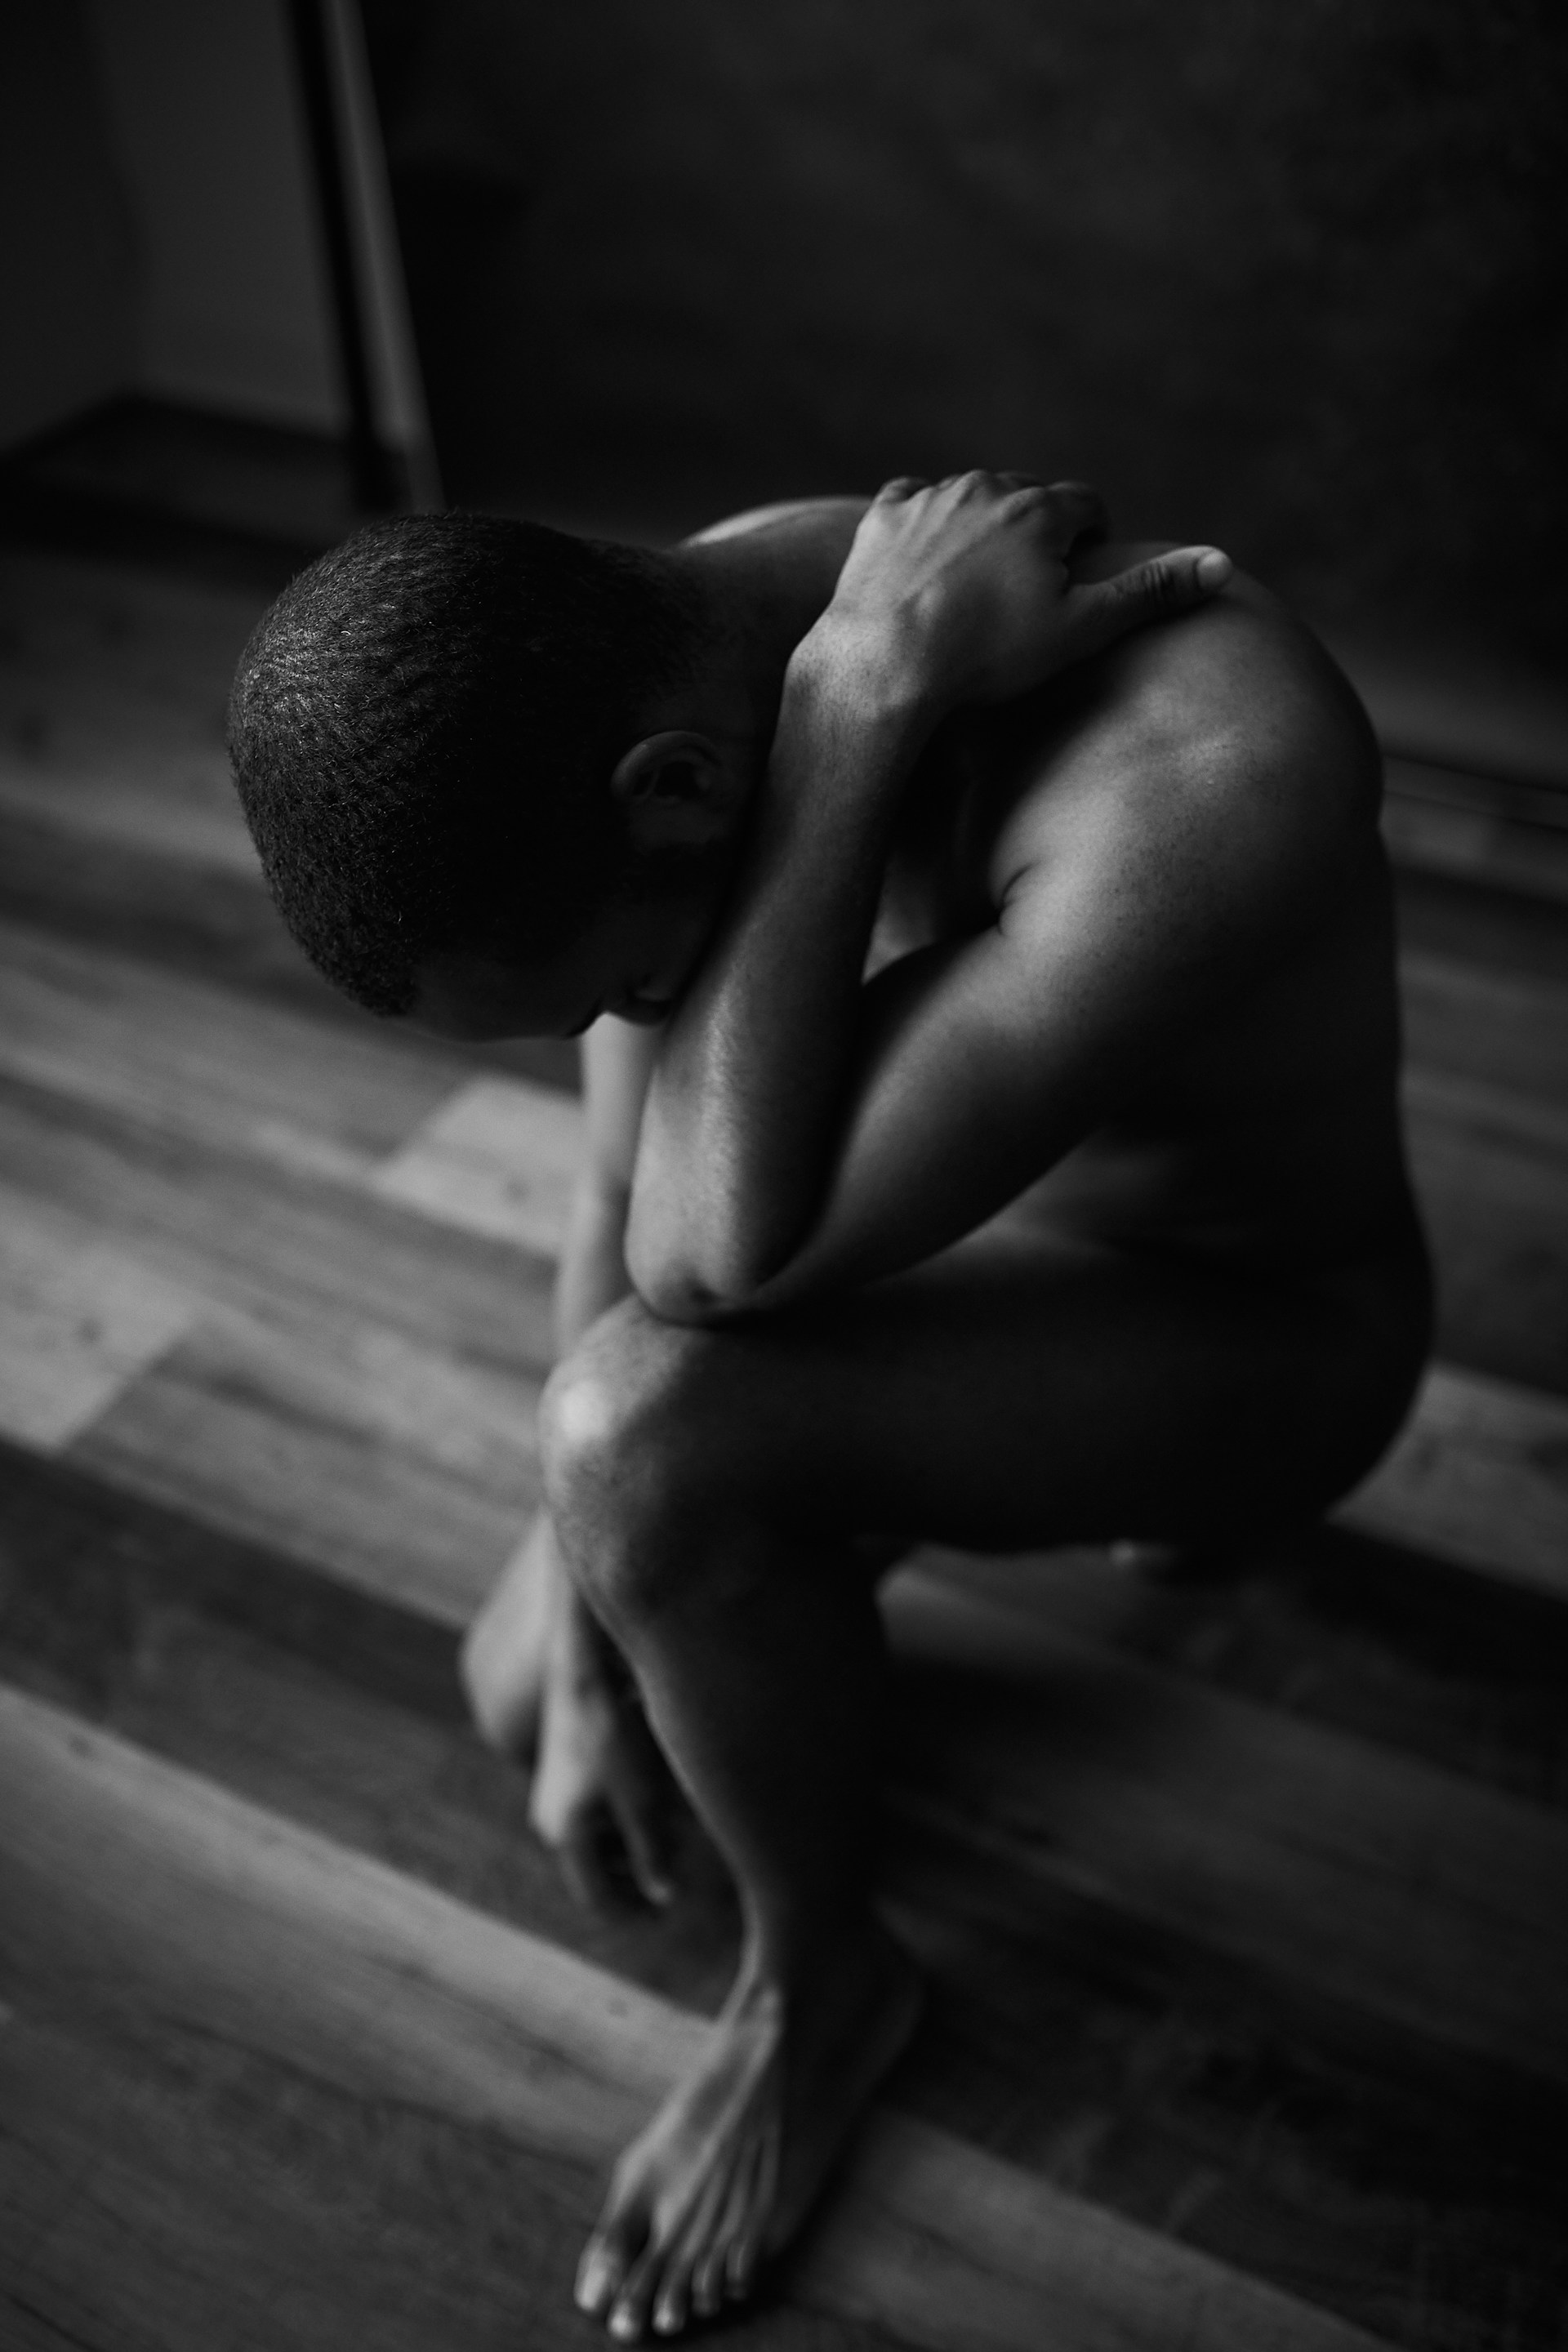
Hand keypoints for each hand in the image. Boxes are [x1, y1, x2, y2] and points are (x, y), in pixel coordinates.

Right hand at [528, 1587, 677, 1910]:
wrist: (586, 1669)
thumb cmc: (617, 1734)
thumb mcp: (644, 1799)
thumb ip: (654, 1853)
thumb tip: (667, 1899)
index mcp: (569, 1836)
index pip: (599, 1901)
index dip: (636, 1914)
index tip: (671, 1914)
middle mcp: (553, 1821)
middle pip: (597, 1875)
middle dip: (636, 1883)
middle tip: (677, 1879)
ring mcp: (556, 1794)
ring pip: (598, 1845)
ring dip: (632, 1852)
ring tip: (672, 1840)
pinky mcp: (566, 1770)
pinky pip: (596, 1815)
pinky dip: (624, 1822)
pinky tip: (654, 1801)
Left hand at [817, 471, 1231, 713]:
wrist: (884, 667)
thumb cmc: (986, 657)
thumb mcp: (1080, 630)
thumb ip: (1150, 593)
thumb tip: (1224, 564)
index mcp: (1040, 510)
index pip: (1086, 505)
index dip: (1093, 536)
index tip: (1086, 566)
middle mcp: (986, 487)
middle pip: (1029, 493)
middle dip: (1039, 526)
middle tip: (1034, 579)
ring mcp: (930, 498)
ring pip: (971, 495)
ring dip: (983, 522)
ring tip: (981, 576)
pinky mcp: (882, 518)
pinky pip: (912, 501)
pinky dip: (925, 521)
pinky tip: (926, 558)